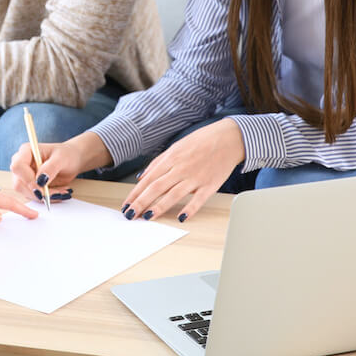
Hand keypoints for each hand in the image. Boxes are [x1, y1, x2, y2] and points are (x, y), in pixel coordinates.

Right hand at [8, 131, 109, 201]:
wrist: (72, 160)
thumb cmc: (66, 154)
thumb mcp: (61, 158)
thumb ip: (50, 168)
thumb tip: (40, 181)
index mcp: (26, 151)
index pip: (18, 166)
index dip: (27, 179)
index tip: (42, 186)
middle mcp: (22, 163)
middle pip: (19, 183)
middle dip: (38, 191)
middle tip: (57, 193)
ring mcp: (24, 176)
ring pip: (25, 192)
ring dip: (44, 196)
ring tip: (61, 192)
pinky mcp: (30, 186)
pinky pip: (34, 196)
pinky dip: (47, 198)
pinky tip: (59, 192)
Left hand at [121, 118, 243, 222]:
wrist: (229, 138)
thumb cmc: (202, 141)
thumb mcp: (176, 146)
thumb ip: (158, 162)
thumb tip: (141, 177)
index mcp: (171, 158)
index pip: (148, 179)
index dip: (135, 193)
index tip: (126, 205)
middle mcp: (181, 168)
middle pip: (157, 187)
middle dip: (141, 202)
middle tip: (130, 215)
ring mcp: (195, 177)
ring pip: (173, 194)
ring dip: (159, 207)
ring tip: (147, 217)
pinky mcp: (210, 185)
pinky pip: (198, 199)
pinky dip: (190, 209)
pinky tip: (181, 217)